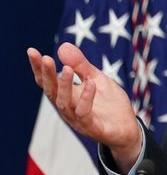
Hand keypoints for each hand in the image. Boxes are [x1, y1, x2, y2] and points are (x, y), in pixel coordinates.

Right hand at [27, 43, 141, 171]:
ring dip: (65, 86)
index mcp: (67, 95)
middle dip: (48, 75)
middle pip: (52, 92)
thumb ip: (81, 65)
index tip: (31, 51)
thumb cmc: (109, 103)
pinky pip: (85, 114)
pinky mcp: (93, 127)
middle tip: (46, 58)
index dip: (39, 68)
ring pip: (65, 103)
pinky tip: (91, 84)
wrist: (127, 128)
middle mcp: (68, 108)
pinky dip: (87, 99)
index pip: (48, 82)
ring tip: (67, 69)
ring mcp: (79, 119)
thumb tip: (63, 46)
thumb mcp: (97, 78)